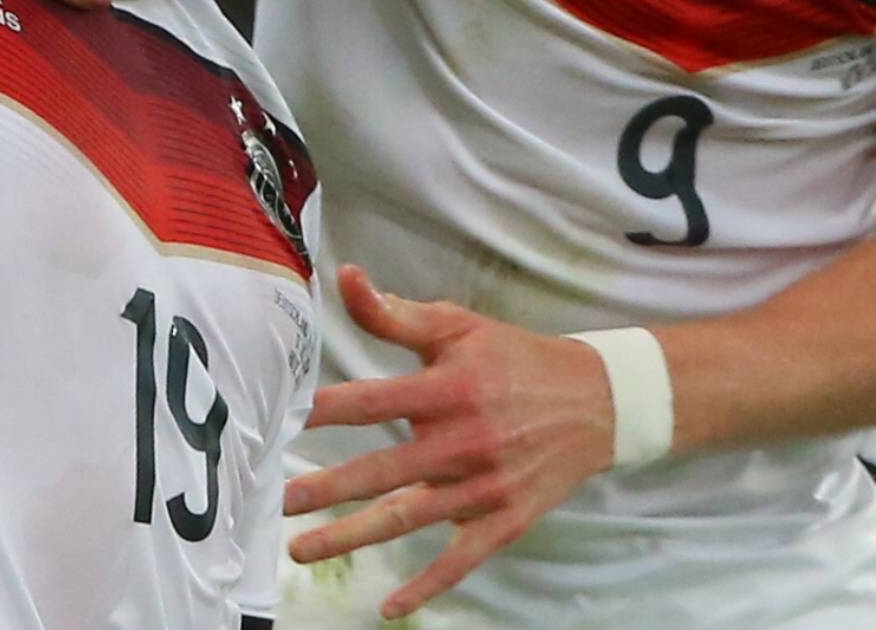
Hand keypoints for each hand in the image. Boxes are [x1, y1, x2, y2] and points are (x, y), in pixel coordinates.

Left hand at [283, 266, 614, 619]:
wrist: (595, 402)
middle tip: (280, 498)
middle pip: (382, 469)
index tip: (287, 419)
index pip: (375, 401)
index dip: (328, 410)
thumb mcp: (460, 326)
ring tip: (301, 548)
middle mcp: (463, 441)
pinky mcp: (503, 521)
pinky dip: (426, 586)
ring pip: (406, 518)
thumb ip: (397, 314)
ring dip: (351, 536)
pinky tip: (389, 606)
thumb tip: (346, 278)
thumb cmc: (515, 360)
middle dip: (327, 487)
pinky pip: (459, 561)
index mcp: (450, 389)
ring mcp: (483, 488)